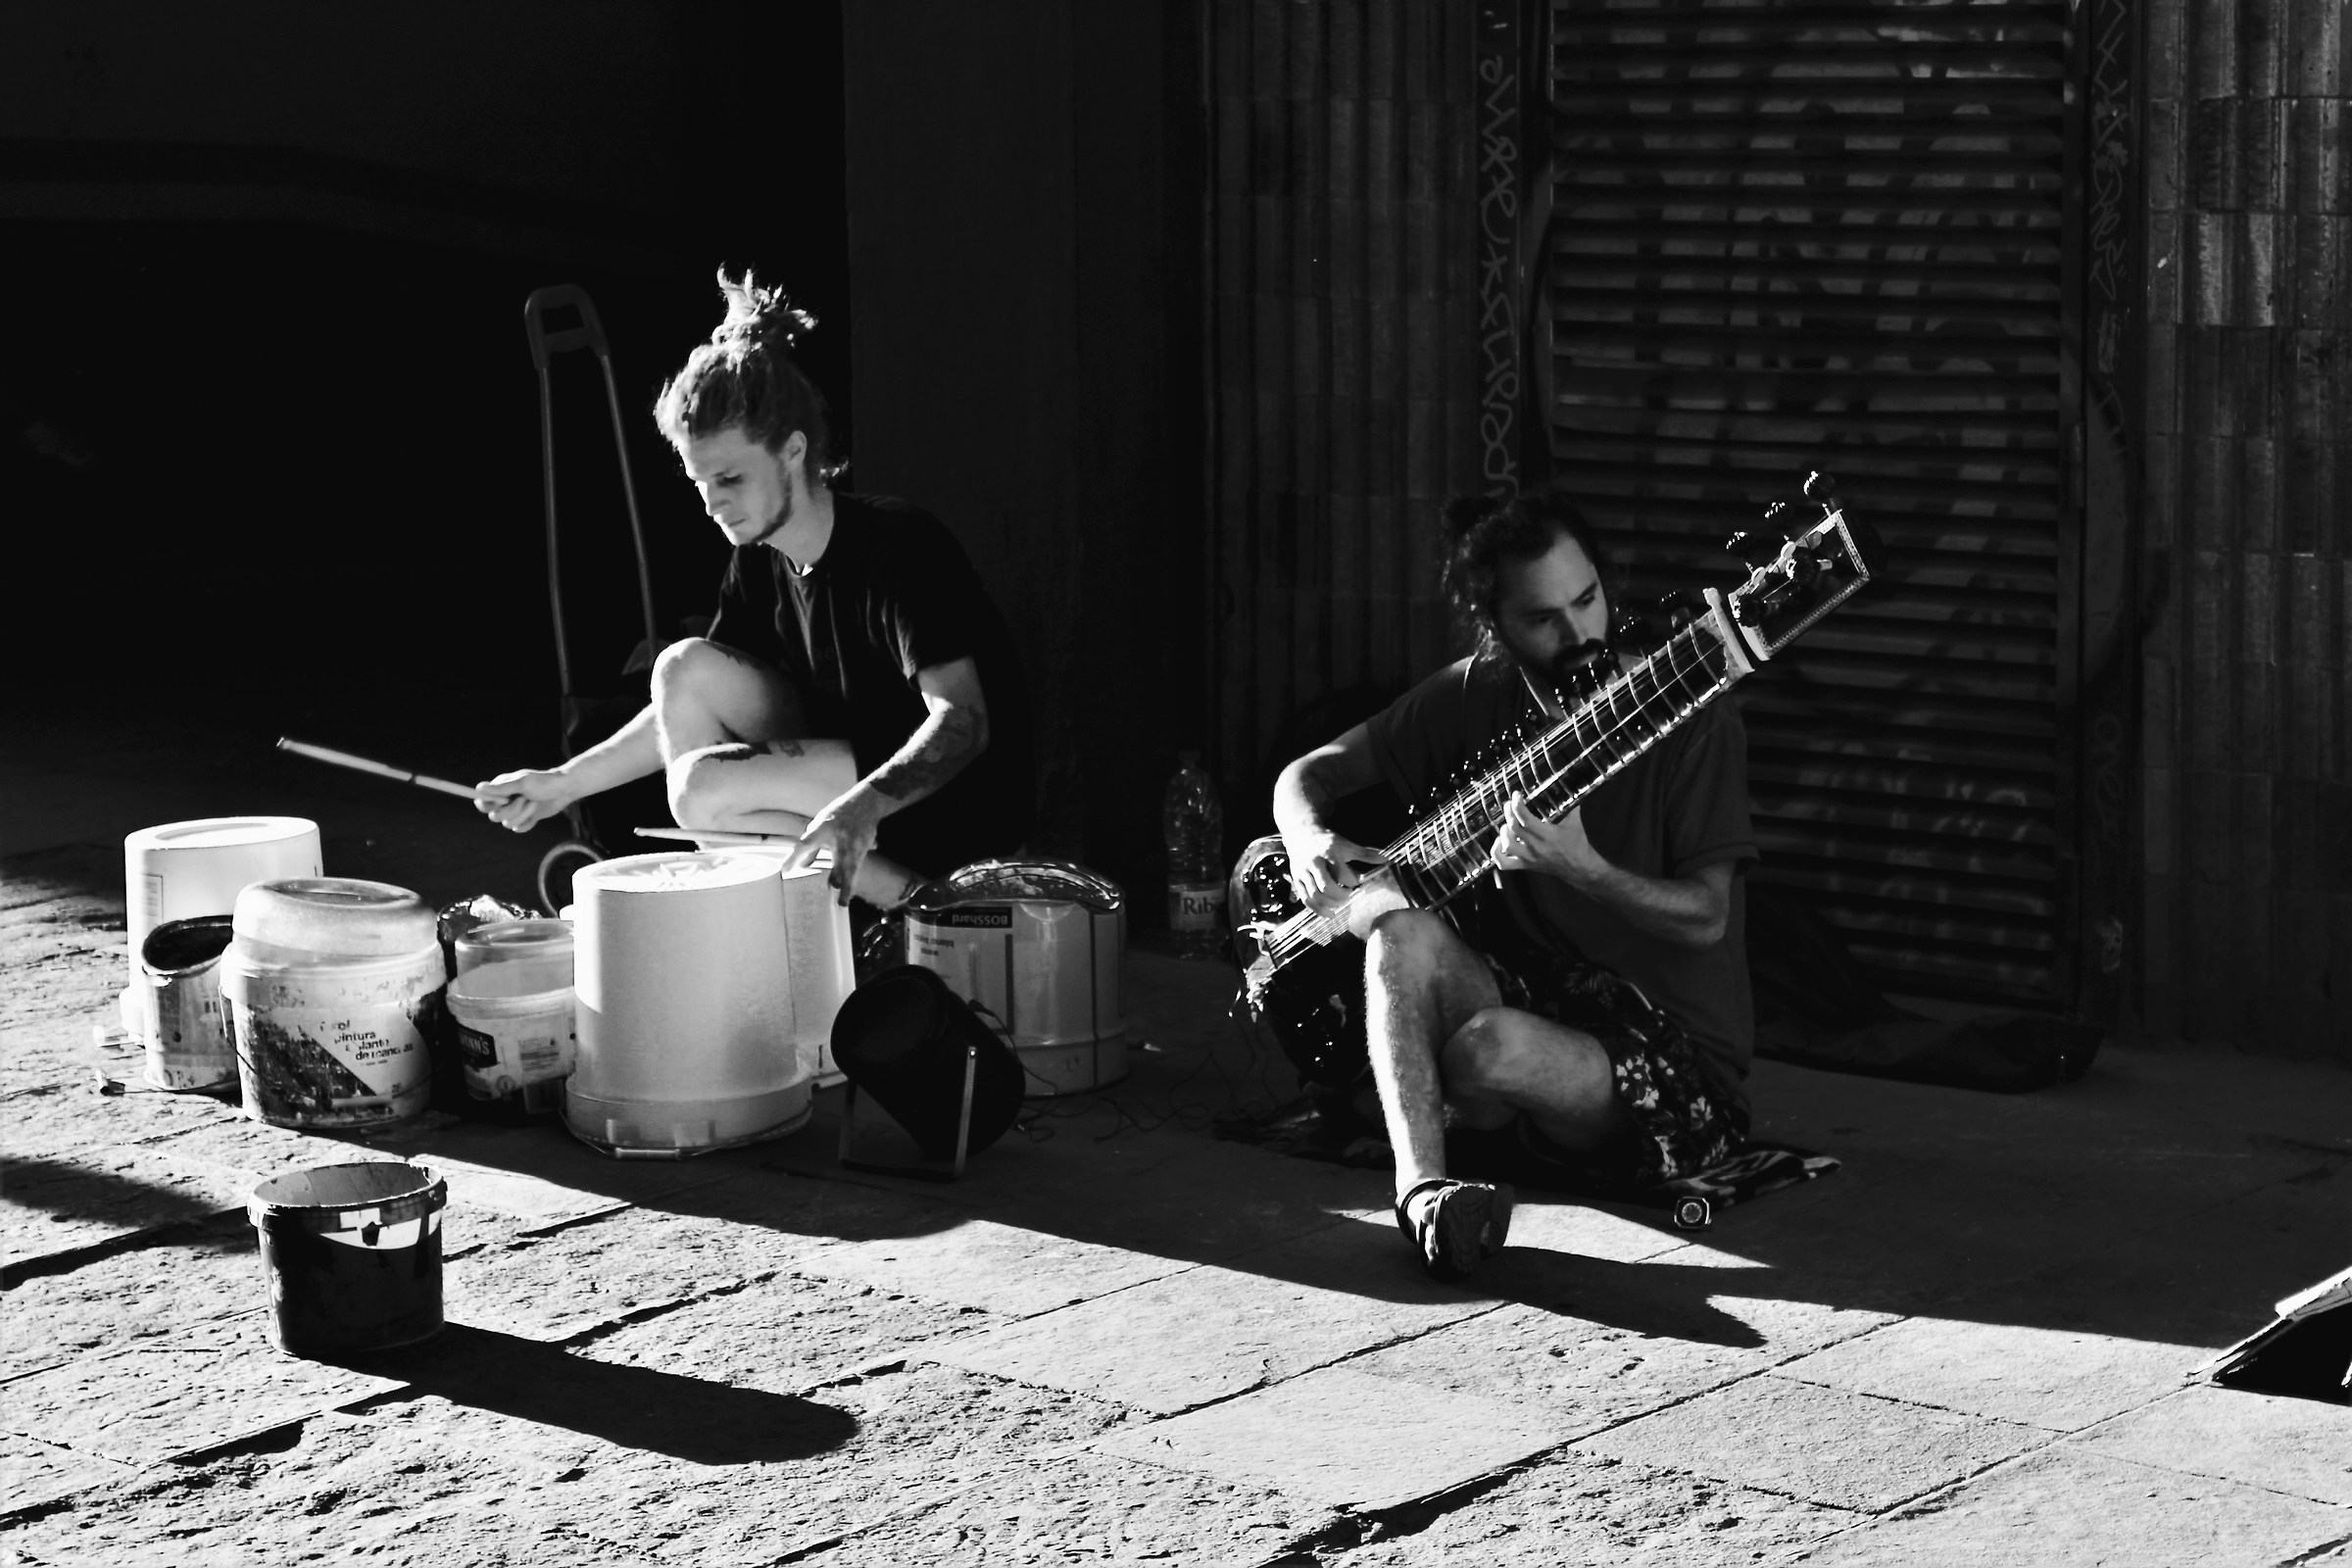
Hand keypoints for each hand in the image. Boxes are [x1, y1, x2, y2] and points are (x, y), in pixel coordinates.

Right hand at [473, 768, 575, 832]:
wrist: (564, 789)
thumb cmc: (543, 782)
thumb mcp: (522, 783)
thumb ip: (501, 788)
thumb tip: (478, 788)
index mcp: (500, 789)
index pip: (482, 801)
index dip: (487, 805)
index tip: (502, 801)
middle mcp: (505, 800)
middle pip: (494, 816)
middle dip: (510, 810)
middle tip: (523, 799)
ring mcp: (515, 811)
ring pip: (507, 824)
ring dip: (522, 815)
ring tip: (533, 803)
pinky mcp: (525, 819)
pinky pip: (518, 829)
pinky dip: (527, 823)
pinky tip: (535, 814)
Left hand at [784, 786, 884, 906]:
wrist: (867, 802)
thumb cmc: (839, 814)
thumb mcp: (821, 823)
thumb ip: (812, 845)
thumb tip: (803, 866)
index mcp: (823, 828)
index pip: (805, 844)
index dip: (795, 857)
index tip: (785, 870)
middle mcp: (840, 837)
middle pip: (837, 859)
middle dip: (836, 877)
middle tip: (832, 891)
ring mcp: (855, 843)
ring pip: (851, 867)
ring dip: (847, 886)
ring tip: (843, 902)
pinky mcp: (865, 847)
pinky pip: (857, 866)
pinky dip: (852, 879)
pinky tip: (848, 892)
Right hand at [1280, 828, 1386, 915]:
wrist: (1301, 834)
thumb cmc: (1327, 841)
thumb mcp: (1346, 844)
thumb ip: (1366, 854)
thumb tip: (1386, 860)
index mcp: (1329, 853)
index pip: (1341, 873)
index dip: (1352, 881)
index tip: (1357, 882)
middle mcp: (1314, 864)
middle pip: (1326, 887)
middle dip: (1340, 896)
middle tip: (1348, 895)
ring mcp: (1303, 873)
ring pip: (1315, 895)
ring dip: (1330, 905)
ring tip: (1340, 906)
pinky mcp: (1297, 880)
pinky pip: (1306, 899)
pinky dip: (1317, 910)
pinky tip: (1328, 914)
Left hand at [1491, 794, 1607, 885]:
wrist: (1581, 869)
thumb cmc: (1578, 844)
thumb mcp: (1574, 822)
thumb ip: (1570, 805)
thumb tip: (1567, 787)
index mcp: (1549, 835)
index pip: (1526, 820)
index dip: (1518, 805)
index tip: (1517, 795)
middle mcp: (1537, 847)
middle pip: (1514, 829)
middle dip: (1509, 812)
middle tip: (1510, 804)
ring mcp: (1530, 858)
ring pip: (1507, 845)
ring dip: (1504, 832)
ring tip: (1508, 824)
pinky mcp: (1526, 866)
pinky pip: (1505, 863)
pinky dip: (1497, 852)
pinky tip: (1500, 842)